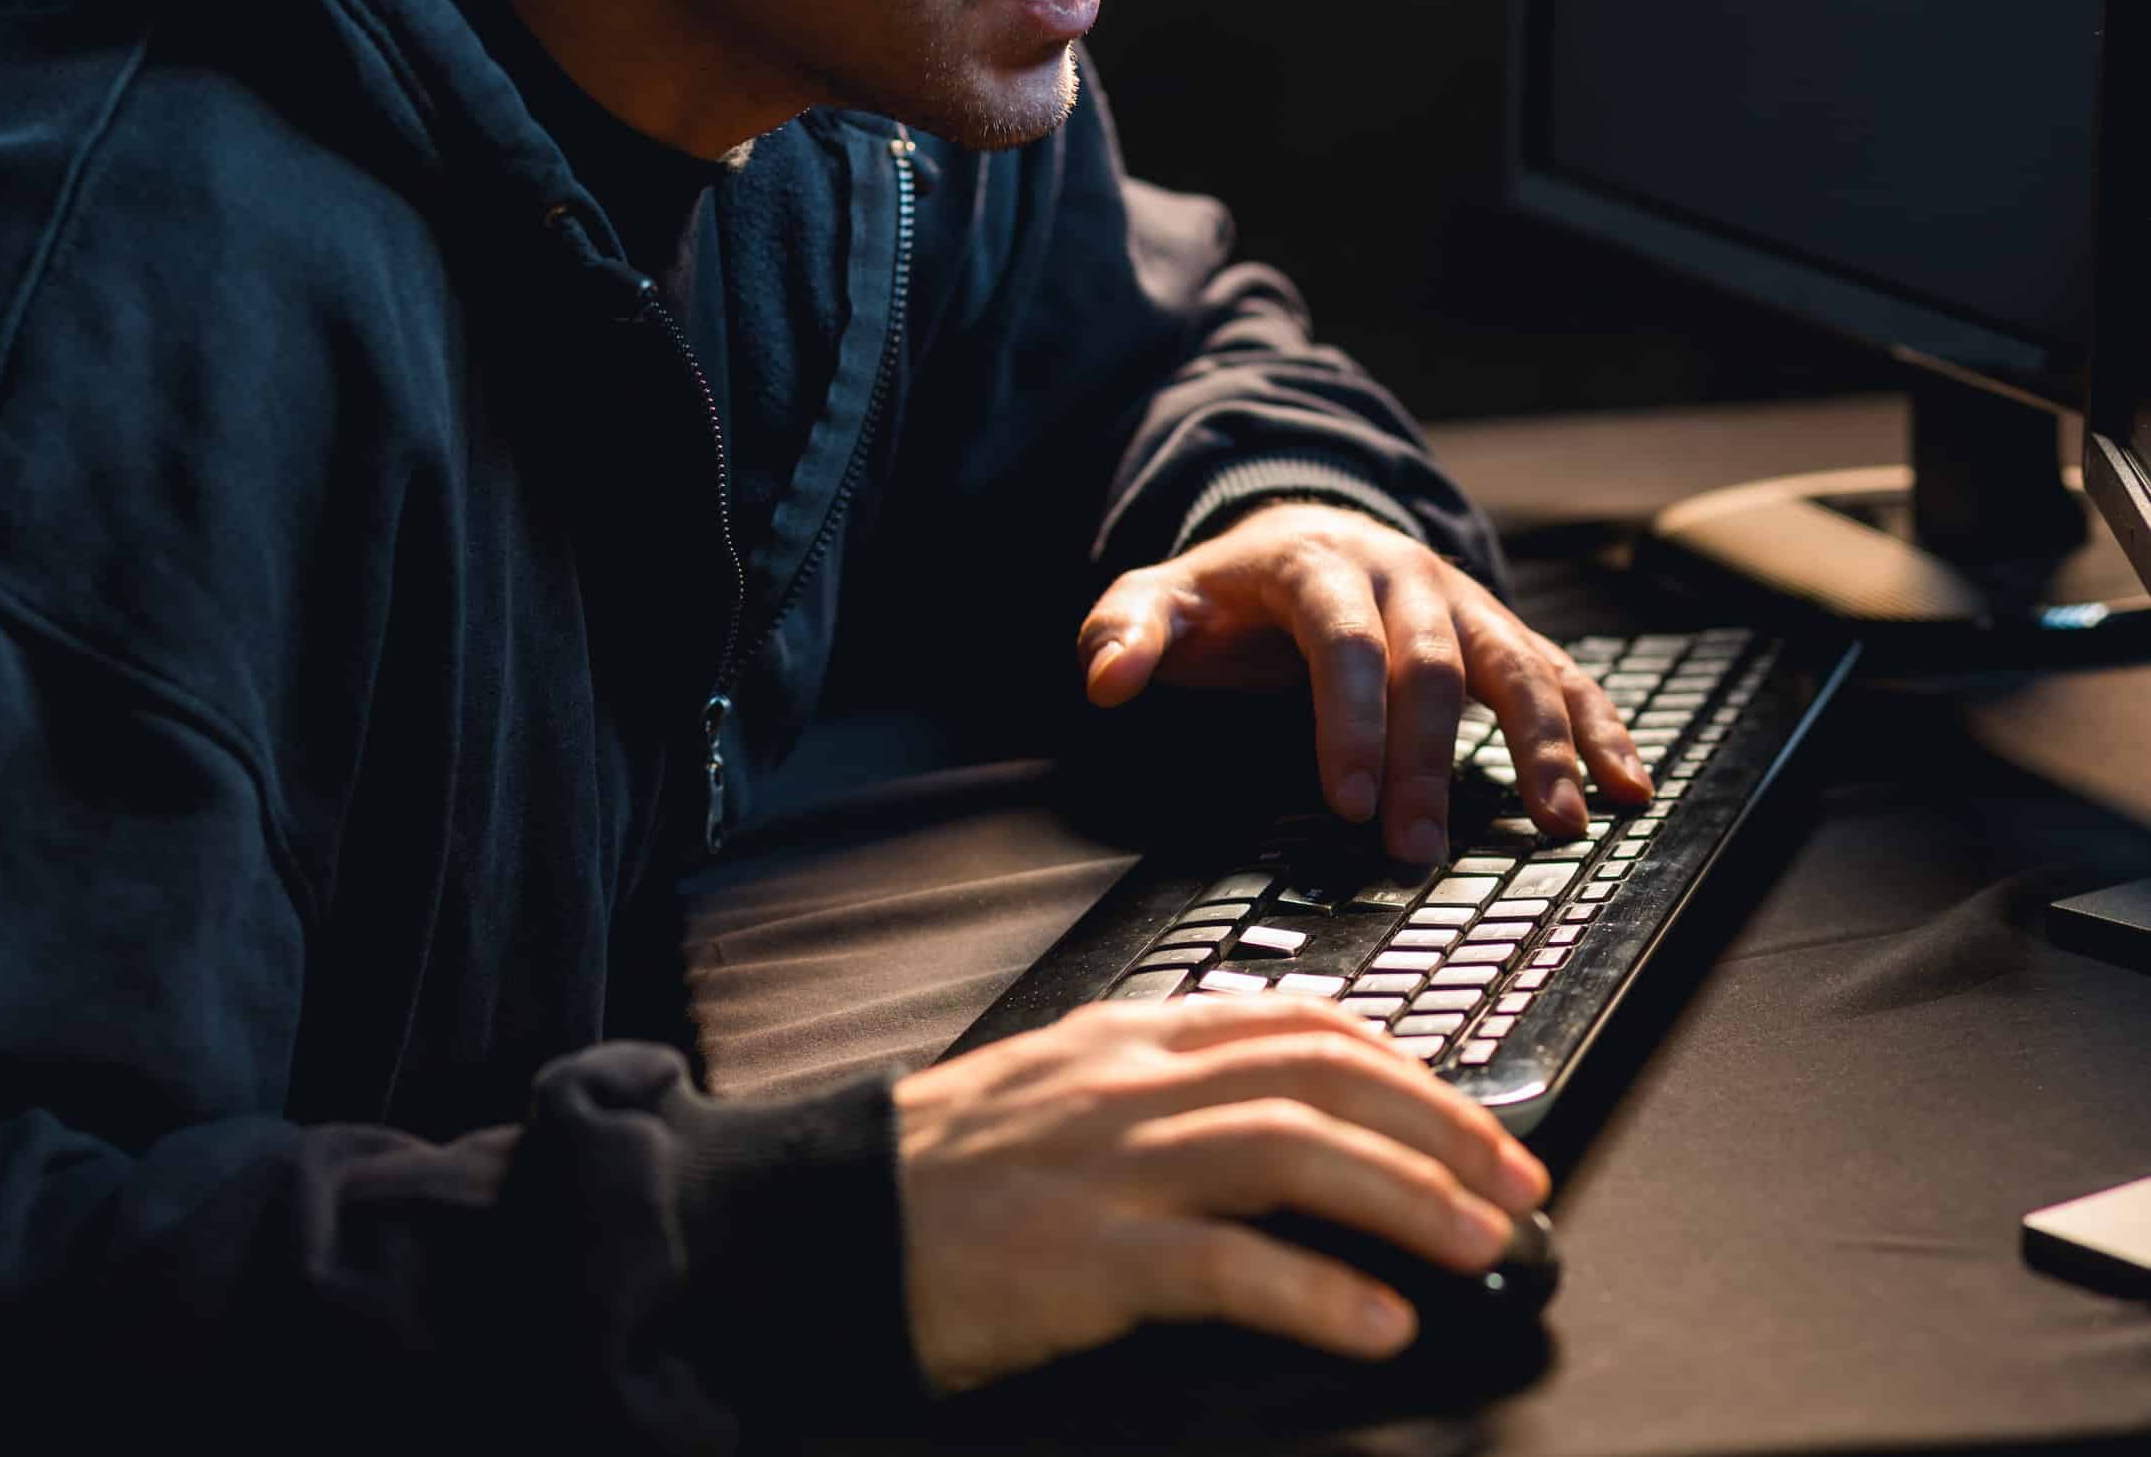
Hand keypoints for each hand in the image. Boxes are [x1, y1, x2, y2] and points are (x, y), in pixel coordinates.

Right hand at [894, 998, 1550, 1393]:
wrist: (829, 1219)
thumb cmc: (948, 1170)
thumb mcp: (1061, 1091)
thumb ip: (1164, 1086)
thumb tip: (1290, 1115)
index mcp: (1131, 1040)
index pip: (1300, 1024)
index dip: (1410, 1069)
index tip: (1478, 1120)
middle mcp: (1131, 1084)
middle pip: (1319, 1076)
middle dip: (1439, 1126)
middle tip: (1516, 1182)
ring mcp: (1108, 1164)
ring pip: (1291, 1151)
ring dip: (1406, 1198)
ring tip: (1482, 1245)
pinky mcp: (1086, 1255)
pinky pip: (1226, 1264)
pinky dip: (1318, 1291)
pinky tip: (1378, 1322)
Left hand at [1077, 503, 1653, 858]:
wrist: (1298, 531)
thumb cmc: (1227, 594)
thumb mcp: (1159, 599)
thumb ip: (1124, 632)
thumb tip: (1105, 680)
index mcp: (1316, 563)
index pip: (1340, 639)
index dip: (1348, 718)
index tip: (1343, 800)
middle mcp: (1402, 574)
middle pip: (1429, 664)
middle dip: (1426, 762)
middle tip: (1415, 848)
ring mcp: (1461, 600)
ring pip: (1514, 664)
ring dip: (1540, 746)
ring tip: (1556, 824)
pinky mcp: (1498, 632)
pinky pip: (1561, 673)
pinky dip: (1597, 728)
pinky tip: (1626, 786)